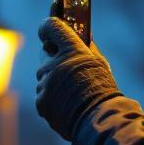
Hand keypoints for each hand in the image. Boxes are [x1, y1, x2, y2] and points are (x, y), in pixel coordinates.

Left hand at [35, 17, 119, 141]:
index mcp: (71, 49)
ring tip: (72, 91)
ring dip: (54, 80)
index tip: (48, 27)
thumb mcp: (99, 61)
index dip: (49, 24)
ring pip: (45, 76)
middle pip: (46, 54)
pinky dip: (52, 97)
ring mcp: (45, 84)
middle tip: (67, 64)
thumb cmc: (103, 88)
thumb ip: (86, 45)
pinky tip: (67, 103)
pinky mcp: (40, 101)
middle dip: (55, 58)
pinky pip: (44, 94)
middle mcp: (54, 64)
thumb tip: (79, 33)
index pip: (51, 25)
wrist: (99, 120)